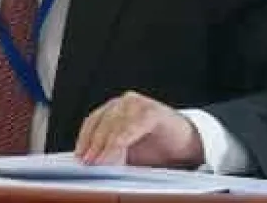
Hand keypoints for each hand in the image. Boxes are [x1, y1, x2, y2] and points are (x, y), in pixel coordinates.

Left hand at [74, 91, 203, 168]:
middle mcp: (123, 103)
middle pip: (102, 123)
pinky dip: (124, 139)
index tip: (80, 158)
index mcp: (113, 109)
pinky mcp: (153, 111)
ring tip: (102, 162)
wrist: (186, 143)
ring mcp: (138, 104)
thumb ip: (109, 151)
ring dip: (107, 145)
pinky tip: (118, 150)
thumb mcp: (127, 150)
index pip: (93, 122)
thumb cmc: (155, 146)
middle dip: (94, 146)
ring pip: (116, 124)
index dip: (85, 140)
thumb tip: (90, 163)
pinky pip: (134, 125)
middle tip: (90, 164)